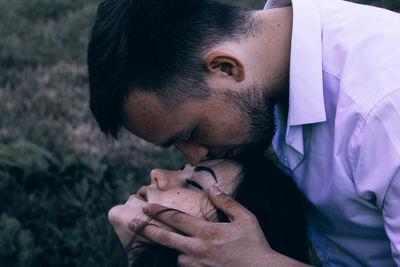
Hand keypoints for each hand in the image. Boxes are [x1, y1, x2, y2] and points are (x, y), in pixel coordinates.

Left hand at [129, 186, 301, 266]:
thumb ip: (227, 202)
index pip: (176, 219)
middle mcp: (198, 249)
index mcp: (207, 232)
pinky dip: (179, 262)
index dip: (159, 211)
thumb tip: (213, 188)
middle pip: (165, 238)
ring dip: (168, 249)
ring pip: (174, 256)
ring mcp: (197, 265)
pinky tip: (178, 257)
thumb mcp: (246, 218)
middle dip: (146, 228)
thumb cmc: (255, 244)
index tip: (146, 205)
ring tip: (157, 241)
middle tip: (131, 221)